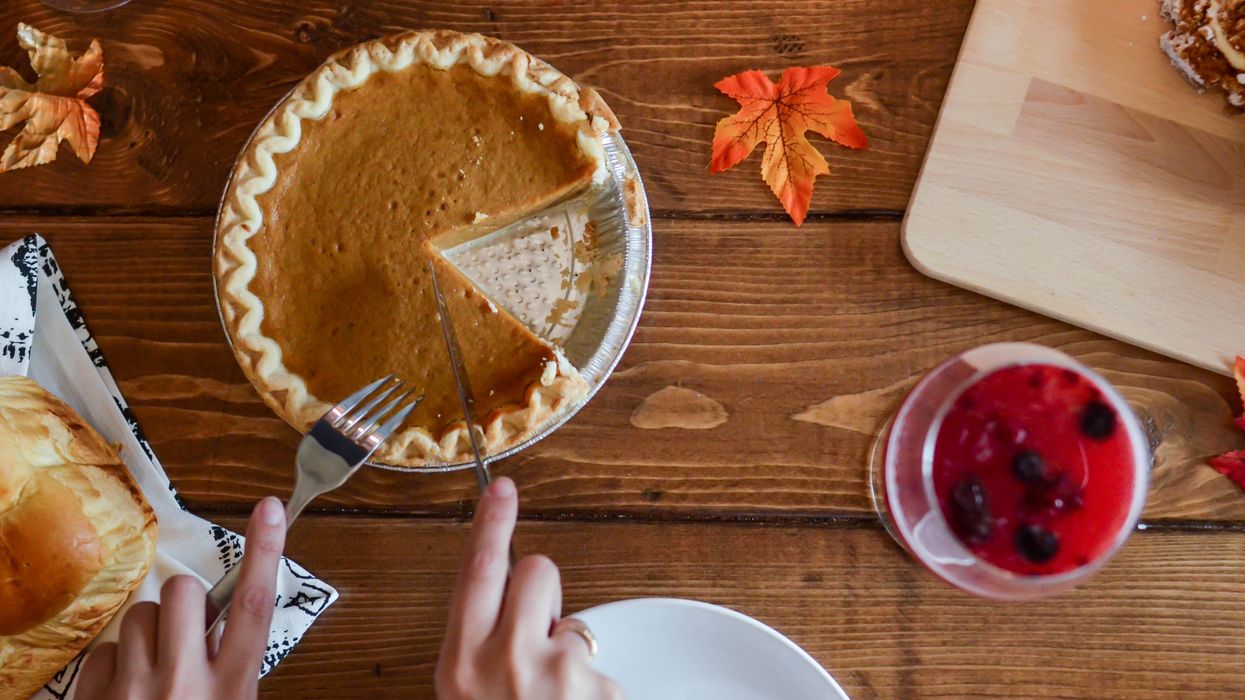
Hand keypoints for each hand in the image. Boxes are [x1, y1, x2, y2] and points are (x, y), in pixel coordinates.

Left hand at [77, 497, 286, 699]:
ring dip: (148, 634)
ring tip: (153, 670)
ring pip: (139, 615)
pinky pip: (102, 651)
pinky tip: (124, 690)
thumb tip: (217, 621)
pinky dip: (114, 665)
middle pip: (185, 592)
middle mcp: (184, 683)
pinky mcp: (93, 698)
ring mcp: (134, 690)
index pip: (254, 606)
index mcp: (230, 687)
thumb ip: (231, 665)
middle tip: (186, 635)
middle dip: (185, 602)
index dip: (264, 552)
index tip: (270, 509)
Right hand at [435, 477, 623, 699]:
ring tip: (554, 695)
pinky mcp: (599, 690)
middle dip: (542, 590)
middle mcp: (507, 662)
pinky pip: (600, 666)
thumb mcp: (464, 689)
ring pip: (573, 620)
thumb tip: (506, 601)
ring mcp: (556, 675)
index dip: (492, 523)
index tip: (502, 489)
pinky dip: (593, 689)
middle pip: (536, 571)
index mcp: (462, 663)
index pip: (478, 570)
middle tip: (537, 637)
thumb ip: (478, 643)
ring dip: (566, 650)